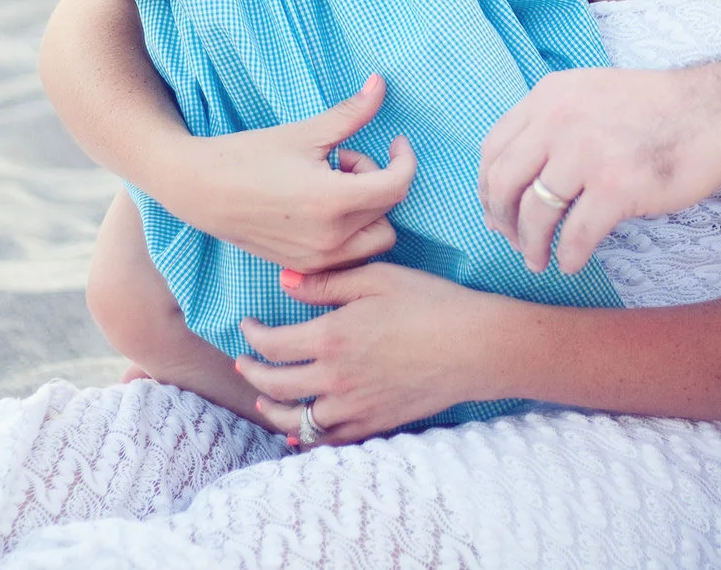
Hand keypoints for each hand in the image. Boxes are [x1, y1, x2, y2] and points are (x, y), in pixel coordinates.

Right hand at [164, 76, 419, 272]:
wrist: (199, 190)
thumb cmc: (249, 156)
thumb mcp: (305, 133)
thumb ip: (351, 113)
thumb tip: (381, 83)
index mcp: (334, 202)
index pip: (397, 186)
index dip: (405, 160)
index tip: (396, 143)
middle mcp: (331, 239)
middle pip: (388, 211)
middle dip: (378, 181)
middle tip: (343, 159)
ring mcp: (317, 259)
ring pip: (375, 240)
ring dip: (367, 211)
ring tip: (333, 185)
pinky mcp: (303, 268)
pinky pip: (349, 256)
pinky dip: (350, 232)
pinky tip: (321, 208)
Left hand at [234, 262, 497, 445]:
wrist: (476, 347)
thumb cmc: (430, 303)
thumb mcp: (377, 278)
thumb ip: (326, 281)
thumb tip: (284, 281)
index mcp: (332, 337)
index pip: (272, 345)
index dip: (252, 335)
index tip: (246, 325)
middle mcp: (335, 378)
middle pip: (275, 385)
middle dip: (252, 373)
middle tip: (244, 362)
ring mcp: (354, 407)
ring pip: (296, 422)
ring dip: (272, 410)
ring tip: (263, 398)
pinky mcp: (374, 424)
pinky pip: (329, 441)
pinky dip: (307, 439)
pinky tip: (299, 433)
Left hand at [479, 66, 720, 272]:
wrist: (715, 114)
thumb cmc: (658, 110)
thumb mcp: (592, 92)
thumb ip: (553, 120)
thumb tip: (517, 172)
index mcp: (550, 95)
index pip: (495, 146)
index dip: (489, 186)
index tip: (495, 209)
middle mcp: (560, 120)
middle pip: (505, 182)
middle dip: (502, 219)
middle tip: (511, 240)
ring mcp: (587, 154)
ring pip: (536, 213)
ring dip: (532, 245)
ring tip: (537, 260)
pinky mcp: (615, 188)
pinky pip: (574, 235)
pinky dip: (567, 256)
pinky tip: (570, 263)